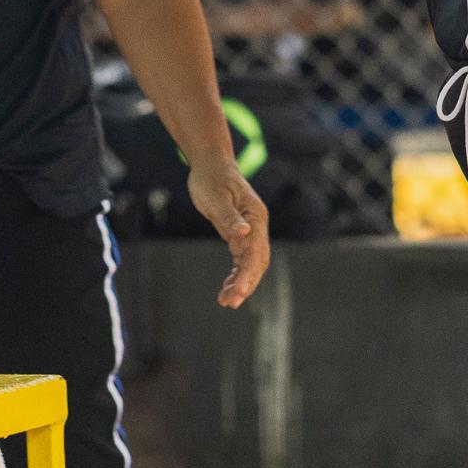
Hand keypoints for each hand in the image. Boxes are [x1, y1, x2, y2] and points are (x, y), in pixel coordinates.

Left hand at [187, 155, 271, 308]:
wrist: (211, 165)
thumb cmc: (212, 178)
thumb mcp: (216, 197)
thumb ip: (229, 217)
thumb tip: (243, 234)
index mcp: (255, 217)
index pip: (255, 251)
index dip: (248, 273)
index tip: (238, 291)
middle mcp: (256, 226)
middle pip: (257, 261)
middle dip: (246, 284)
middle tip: (230, 302)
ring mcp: (250, 231)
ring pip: (250, 264)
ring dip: (241, 283)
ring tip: (226, 301)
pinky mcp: (239, 234)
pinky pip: (241, 259)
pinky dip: (236, 274)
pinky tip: (226, 287)